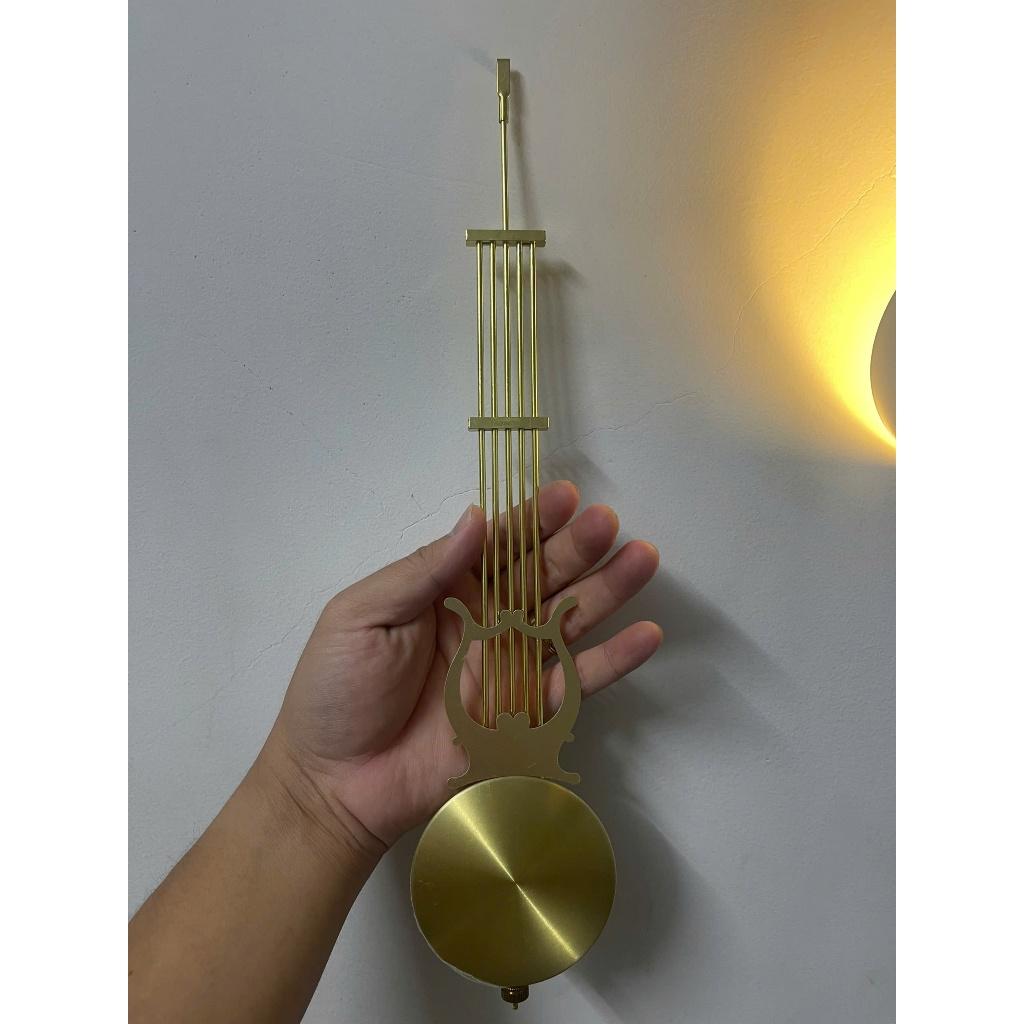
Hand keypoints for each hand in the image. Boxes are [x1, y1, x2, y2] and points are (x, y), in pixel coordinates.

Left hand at [267, 481, 661, 853]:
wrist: (334, 782)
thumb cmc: (336, 690)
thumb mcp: (363, 615)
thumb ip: (422, 571)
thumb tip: (475, 519)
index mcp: (447, 591)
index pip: (499, 545)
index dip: (531, 520)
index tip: (563, 496)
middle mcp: (488, 622)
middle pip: (543, 576)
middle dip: (577, 547)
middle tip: (608, 522)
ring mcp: (511, 669)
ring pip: (569, 621)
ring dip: (608, 590)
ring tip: (643, 559)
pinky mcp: (526, 717)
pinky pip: (576, 684)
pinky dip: (613, 661)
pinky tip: (646, 634)